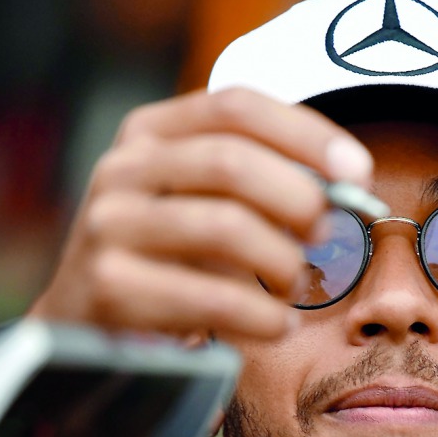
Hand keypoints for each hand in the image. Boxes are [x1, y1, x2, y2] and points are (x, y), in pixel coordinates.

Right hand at [28, 87, 374, 339]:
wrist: (79, 329)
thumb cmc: (164, 263)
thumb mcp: (200, 205)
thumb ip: (258, 183)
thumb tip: (347, 185)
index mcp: (148, 133)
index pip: (236, 107)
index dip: (306, 133)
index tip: (357, 172)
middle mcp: (121, 169)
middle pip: (232, 161)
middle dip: (299, 198)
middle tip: (325, 233)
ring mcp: (108, 225)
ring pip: (224, 226)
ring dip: (282, 261)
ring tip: (296, 286)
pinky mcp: (109, 286)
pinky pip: (210, 296)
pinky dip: (261, 315)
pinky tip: (276, 325)